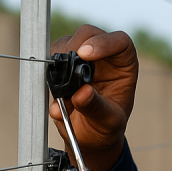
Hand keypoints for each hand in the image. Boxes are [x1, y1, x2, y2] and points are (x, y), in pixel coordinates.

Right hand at [49, 25, 138, 170]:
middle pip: (88, 34)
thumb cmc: (106, 126)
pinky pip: (50, 59)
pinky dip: (48, 72)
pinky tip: (55, 91)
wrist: (90, 136)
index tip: (85, 54)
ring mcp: (81, 58)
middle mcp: (104, 56)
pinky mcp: (62, 65)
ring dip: (59, 60)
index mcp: (123, 65)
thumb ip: (96, 108)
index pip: (119, 42)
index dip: (103, 42)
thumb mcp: (108, 122)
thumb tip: (81, 93)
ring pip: (65, 43)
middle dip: (74, 46)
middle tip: (65, 65)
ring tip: (62, 88)